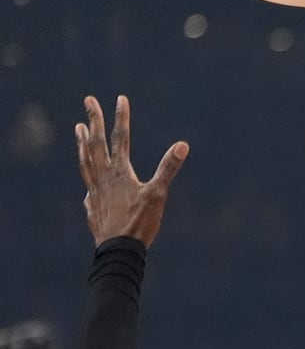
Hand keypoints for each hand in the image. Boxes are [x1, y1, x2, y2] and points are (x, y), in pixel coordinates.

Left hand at [74, 95, 187, 248]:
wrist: (119, 250)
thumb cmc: (140, 223)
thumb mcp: (158, 194)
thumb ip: (168, 168)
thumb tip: (182, 145)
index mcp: (120, 171)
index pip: (121, 138)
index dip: (121, 118)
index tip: (120, 98)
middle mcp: (103, 177)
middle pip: (96, 143)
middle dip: (94, 120)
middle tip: (88, 101)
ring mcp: (95, 191)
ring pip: (86, 161)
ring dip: (82, 143)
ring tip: (78, 129)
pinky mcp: (93, 206)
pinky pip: (87, 185)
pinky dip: (87, 176)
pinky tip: (88, 180)